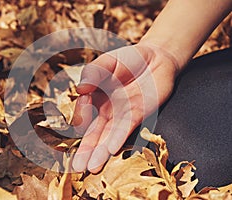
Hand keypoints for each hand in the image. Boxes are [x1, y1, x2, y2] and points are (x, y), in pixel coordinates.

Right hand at [72, 43, 178, 172]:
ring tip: (90, 169)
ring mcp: (122, 115)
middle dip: (85, 151)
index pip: (82, 114)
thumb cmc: (129, 60)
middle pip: (93, 134)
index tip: (84, 99)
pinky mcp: (139, 114)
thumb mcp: (106, 62)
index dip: (80, 114)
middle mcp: (106, 111)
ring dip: (99, 153)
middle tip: (76, 168)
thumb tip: (80, 88)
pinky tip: (110, 150)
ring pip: (108, 137)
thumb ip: (92, 72)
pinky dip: (117, 139)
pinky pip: (126, 128)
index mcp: (94, 99)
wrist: (156, 58)